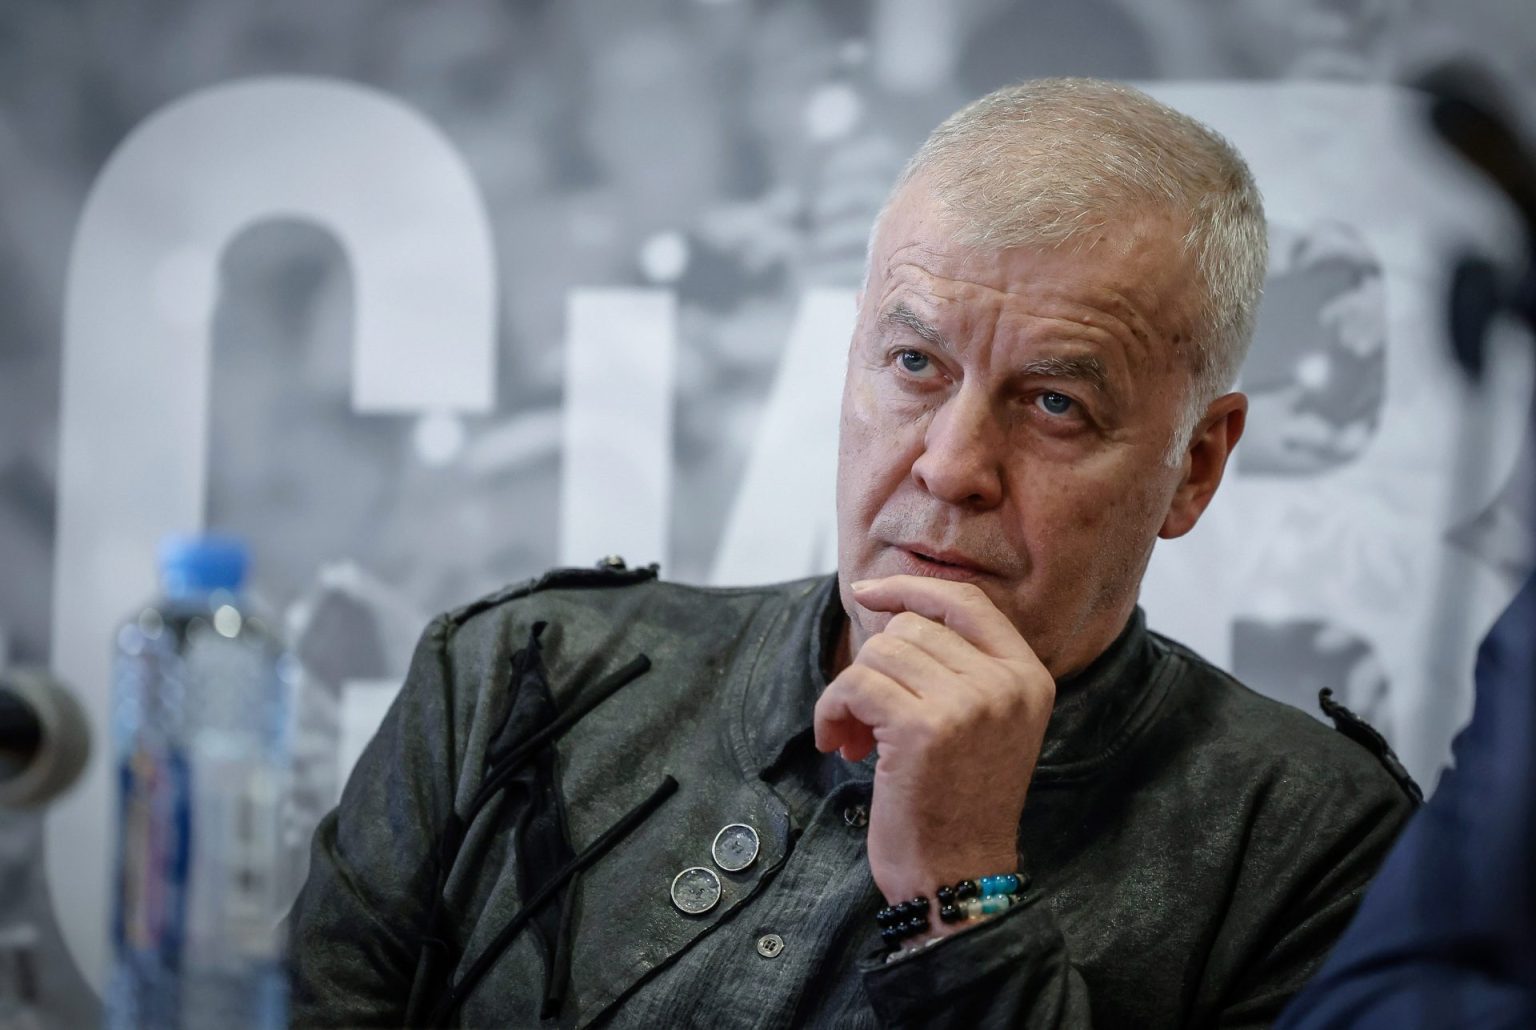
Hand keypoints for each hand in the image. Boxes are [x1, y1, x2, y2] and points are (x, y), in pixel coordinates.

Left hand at [814, 576, 1055, 931]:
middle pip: (910, 629)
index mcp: (1028, 676)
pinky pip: (855, 685)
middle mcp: (1004, 684)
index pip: (965, 600)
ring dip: (849, 694)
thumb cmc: (959, 805)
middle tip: (864, 717)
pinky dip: (832, 712)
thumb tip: (891, 612)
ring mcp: (967, 704)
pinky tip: (839, 745)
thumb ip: (958, 668)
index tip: (867, 594)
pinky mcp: (922, 728)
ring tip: (855, 739)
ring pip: (878, 654)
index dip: (910, 589)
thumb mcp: (982, 725)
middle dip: (873, 667)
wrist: (958, 878)